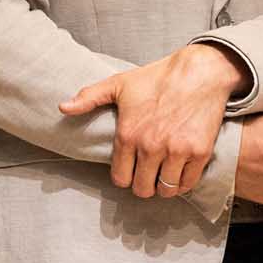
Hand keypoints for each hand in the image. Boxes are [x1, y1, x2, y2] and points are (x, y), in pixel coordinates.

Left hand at [59, 44, 247, 198]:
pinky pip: (188, 183)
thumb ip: (89, 97)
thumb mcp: (118, 84)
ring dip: (162, 186)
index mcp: (128, 134)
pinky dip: (182, 183)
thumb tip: (62, 107)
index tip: (128, 171)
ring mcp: (177, 151)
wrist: (199, 72)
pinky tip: (178, 173)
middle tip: (145, 175)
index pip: (120, 178)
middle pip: (142, 189)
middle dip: (141, 185)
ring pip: (165, 190)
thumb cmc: (157, 78)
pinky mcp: (200, 153)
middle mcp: (151, 146)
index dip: (123, 177)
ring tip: (161, 175)